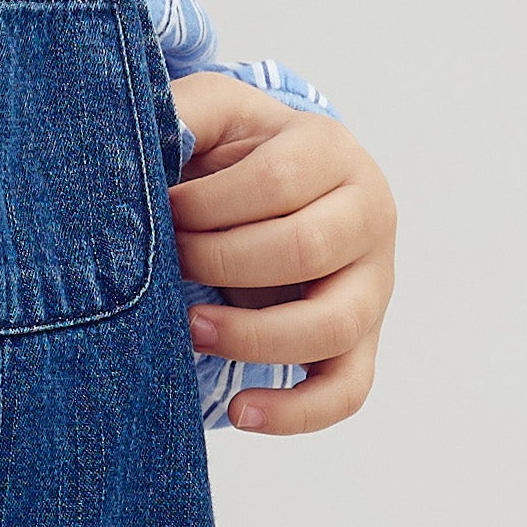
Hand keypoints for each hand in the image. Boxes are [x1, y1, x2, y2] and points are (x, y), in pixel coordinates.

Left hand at [168, 74, 396, 433]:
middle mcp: (368, 215)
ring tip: (191, 331)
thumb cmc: (234, 155)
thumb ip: (185, 112)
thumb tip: (153, 138)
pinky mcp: (362, 342)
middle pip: (305, 249)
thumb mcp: (212, 114)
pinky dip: (297, 413)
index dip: (207, 203)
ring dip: (253, 336)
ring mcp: (372, 284)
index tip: (160, 212)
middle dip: (219, 261)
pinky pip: (347, 391)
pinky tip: (242, 413)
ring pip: (333, 325)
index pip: (277, 180)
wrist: (274, 193)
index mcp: (332, 151)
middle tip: (167, 264)